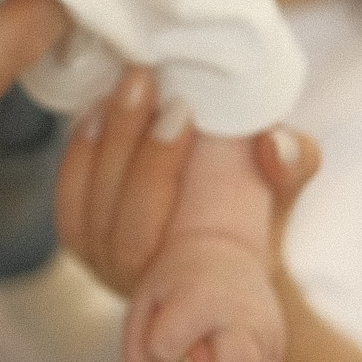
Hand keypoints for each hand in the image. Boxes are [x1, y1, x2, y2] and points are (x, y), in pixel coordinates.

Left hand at [54, 67, 318, 298]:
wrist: (225, 247)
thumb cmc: (257, 213)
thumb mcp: (285, 190)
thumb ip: (293, 164)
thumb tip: (273, 144)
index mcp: (193, 276)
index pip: (155, 231)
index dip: (157, 165)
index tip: (182, 109)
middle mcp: (140, 280)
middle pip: (119, 219)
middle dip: (130, 143)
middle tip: (145, 81)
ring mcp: (105, 264)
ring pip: (88, 208)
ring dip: (104, 140)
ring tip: (123, 87)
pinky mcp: (84, 240)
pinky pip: (69, 200)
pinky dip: (79, 154)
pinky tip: (95, 110)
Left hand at [123, 231, 286, 361]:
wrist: (224, 250)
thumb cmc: (175, 282)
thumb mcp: (142, 306)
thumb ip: (139, 357)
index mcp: (203, 297)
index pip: (165, 350)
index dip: (157, 349)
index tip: (166, 326)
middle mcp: (245, 315)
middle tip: (193, 352)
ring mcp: (268, 333)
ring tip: (207, 354)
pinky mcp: (277, 347)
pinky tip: (221, 358)